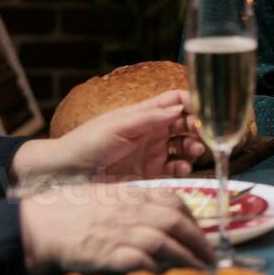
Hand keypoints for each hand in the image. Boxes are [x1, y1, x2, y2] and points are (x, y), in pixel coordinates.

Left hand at [12, 90, 203, 183]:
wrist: (67, 172)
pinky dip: (184, 168)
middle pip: (186, 123)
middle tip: (203, 134)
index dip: (193, 103)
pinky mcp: (151, 173)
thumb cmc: (88, 142)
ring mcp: (153, 152)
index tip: (205, 111)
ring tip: (193, 152)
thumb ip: (151, 117)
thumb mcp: (119, 126)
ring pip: (185, 146)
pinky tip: (182, 168)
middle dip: (199, 127)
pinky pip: (175, 169)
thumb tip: (180, 108)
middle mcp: (152, 131)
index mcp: (145, 113)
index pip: (177, 101)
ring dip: (194, 147)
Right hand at [19, 184, 214, 274]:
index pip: (174, 202)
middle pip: (176, 222)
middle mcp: (129, 210)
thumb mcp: (105, 196)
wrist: (35, 224)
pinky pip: (141, 260)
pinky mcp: (107, 253)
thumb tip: (157, 217)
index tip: (201, 234)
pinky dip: (158, 268)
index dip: (194, 220)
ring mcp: (119, 231)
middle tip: (211, 258)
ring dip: (187, 258)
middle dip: (200, 241)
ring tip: (200, 272)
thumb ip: (132, 204)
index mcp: (130, 194)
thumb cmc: (67, 210)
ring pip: (165, 242)